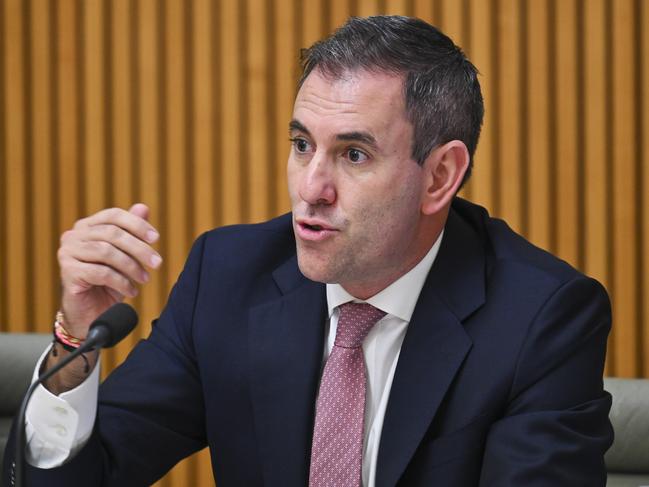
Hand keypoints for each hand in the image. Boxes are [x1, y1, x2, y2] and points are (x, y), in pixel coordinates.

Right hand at [57, 203, 161, 338]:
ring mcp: (67, 253)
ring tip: (145, 279)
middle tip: (157, 263)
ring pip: (106, 252)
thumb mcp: (125, 255)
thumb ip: (131, 232)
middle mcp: (73, 236)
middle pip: (112, 233)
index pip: (113, 215)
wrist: (91, 313)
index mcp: (87, 226)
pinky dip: (120, 282)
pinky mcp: (68, 272)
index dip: (136, 224)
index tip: (156, 238)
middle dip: (139, 248)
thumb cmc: (109, 282)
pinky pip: (100, 272)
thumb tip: (143, 207)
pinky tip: (132, 291)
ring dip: (131, 266)